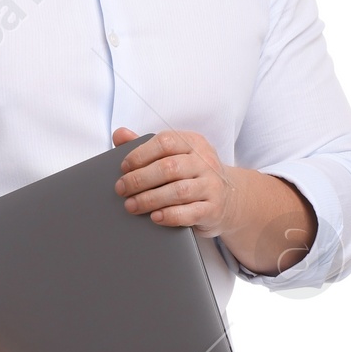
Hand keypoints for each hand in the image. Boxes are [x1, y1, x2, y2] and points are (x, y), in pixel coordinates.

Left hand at [113, 125, 238, 233]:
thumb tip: (119, 134)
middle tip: (121, 189)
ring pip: (178, 191)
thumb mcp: (175, 155)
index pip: (165, 143)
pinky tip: (155, 217)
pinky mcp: (214, 209)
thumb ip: (146, 146)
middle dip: (140, 179)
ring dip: (150, 199)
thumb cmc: (193, 175)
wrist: (231, 198)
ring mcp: (212, 185)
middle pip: (169, 167)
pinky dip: (170, 216)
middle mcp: (205, 161)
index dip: (141, 155)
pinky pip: (191, 213)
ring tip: (131, 206)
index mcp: (193, 142)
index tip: (124, 168)